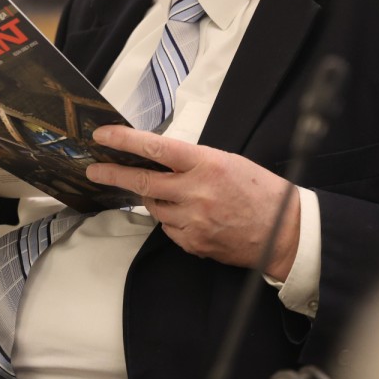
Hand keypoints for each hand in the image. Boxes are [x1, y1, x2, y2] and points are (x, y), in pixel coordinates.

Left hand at [85, 126, 300, 279]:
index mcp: (205, 163)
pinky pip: (169, 228)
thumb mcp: (227, 162)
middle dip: (114, 173)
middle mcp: (195, 191)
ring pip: (155, 206)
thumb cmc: (259, 191)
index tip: (103, 135)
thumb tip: (159, 160)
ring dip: (154, 198)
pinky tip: (193, 216)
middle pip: (143, 181)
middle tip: (94, 170)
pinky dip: (172, 219)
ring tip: (176, 194)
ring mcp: (192, 220)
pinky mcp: (193, 242)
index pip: (155, 147)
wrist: (284, 232)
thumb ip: (192, 161)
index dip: (125, 140)